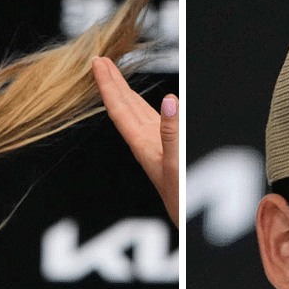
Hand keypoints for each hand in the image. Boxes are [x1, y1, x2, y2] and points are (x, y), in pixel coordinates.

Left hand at [92, 56, 178, 226]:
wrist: (191, 227)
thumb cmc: (183, 202)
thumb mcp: (177, 165)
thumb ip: (173, 133)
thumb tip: (169, 101)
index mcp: (143, 145)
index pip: (120, 109)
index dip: (108, 85)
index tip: (97, 63)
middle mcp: (147, 144)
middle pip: (125, 107)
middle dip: (113, 83)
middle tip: (100, 61)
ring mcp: (159, 148)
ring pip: (139, 113)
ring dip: (128, 93)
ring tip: (118, 76)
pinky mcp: (171, 153)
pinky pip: (156, 122)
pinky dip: (152, 107)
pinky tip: (154, 105)